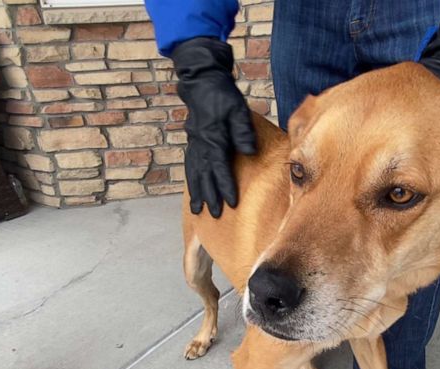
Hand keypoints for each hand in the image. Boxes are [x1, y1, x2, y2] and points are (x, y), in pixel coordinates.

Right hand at [171, 37, 256, 217]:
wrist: (202, 82)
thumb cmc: (222, 95)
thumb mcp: (237, 109)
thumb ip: (243, 131)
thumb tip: (249, 151)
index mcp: (212, 138)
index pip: (219, 167)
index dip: (225, 186)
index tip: (231, 203)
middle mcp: (200, 144)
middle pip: (204, 175)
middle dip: (209, 196)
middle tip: (213, 214)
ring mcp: (194, 143)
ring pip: (194, 172)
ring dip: (196, 192)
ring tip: (197, 210)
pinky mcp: (192, 141)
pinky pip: (189, 165)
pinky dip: (191, 180)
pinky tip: (193, 190)